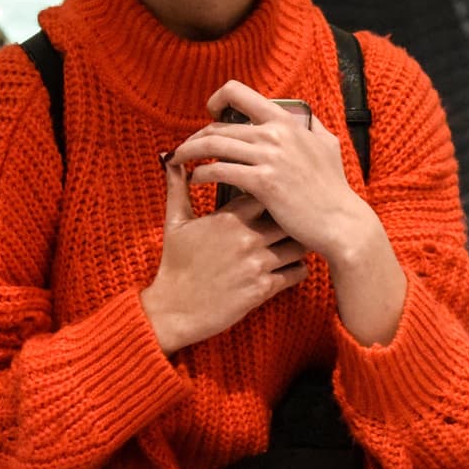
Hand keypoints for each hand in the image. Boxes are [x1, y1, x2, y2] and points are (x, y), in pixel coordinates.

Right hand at [139, 154, 308, 353]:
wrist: (174, 309)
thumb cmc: (175, 264)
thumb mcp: (175, 223)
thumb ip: (178, 188)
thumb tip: (170, 159)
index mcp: (229, 217)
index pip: (267, 192)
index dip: (274, 194)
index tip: (276, 198)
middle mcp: (247, 237)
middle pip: (289, 217)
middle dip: (292, 219)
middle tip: (295, 221)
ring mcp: (257, 263)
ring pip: (298, 245)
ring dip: (298, 244)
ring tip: (294, 244)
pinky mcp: (263, 288)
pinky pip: (297, 272)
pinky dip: (297, 269)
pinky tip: (289, 267)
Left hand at [166, 81, 371, 259]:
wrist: (340, 221)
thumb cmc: (333, 188)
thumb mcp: (328, 146)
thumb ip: (312, 127)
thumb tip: (304, 116)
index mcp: (286, 121)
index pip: (238, 92)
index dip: (216, 101)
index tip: (210, 117)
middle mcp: (275, 133)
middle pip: (218, 125)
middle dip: (195, 137)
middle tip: (184, 149)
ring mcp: (269, 157)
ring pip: (213, 145)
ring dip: (189, 152)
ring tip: (179, 162)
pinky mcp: (262, 182)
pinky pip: (219, 171)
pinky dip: (201, 174)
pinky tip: (195, 180)